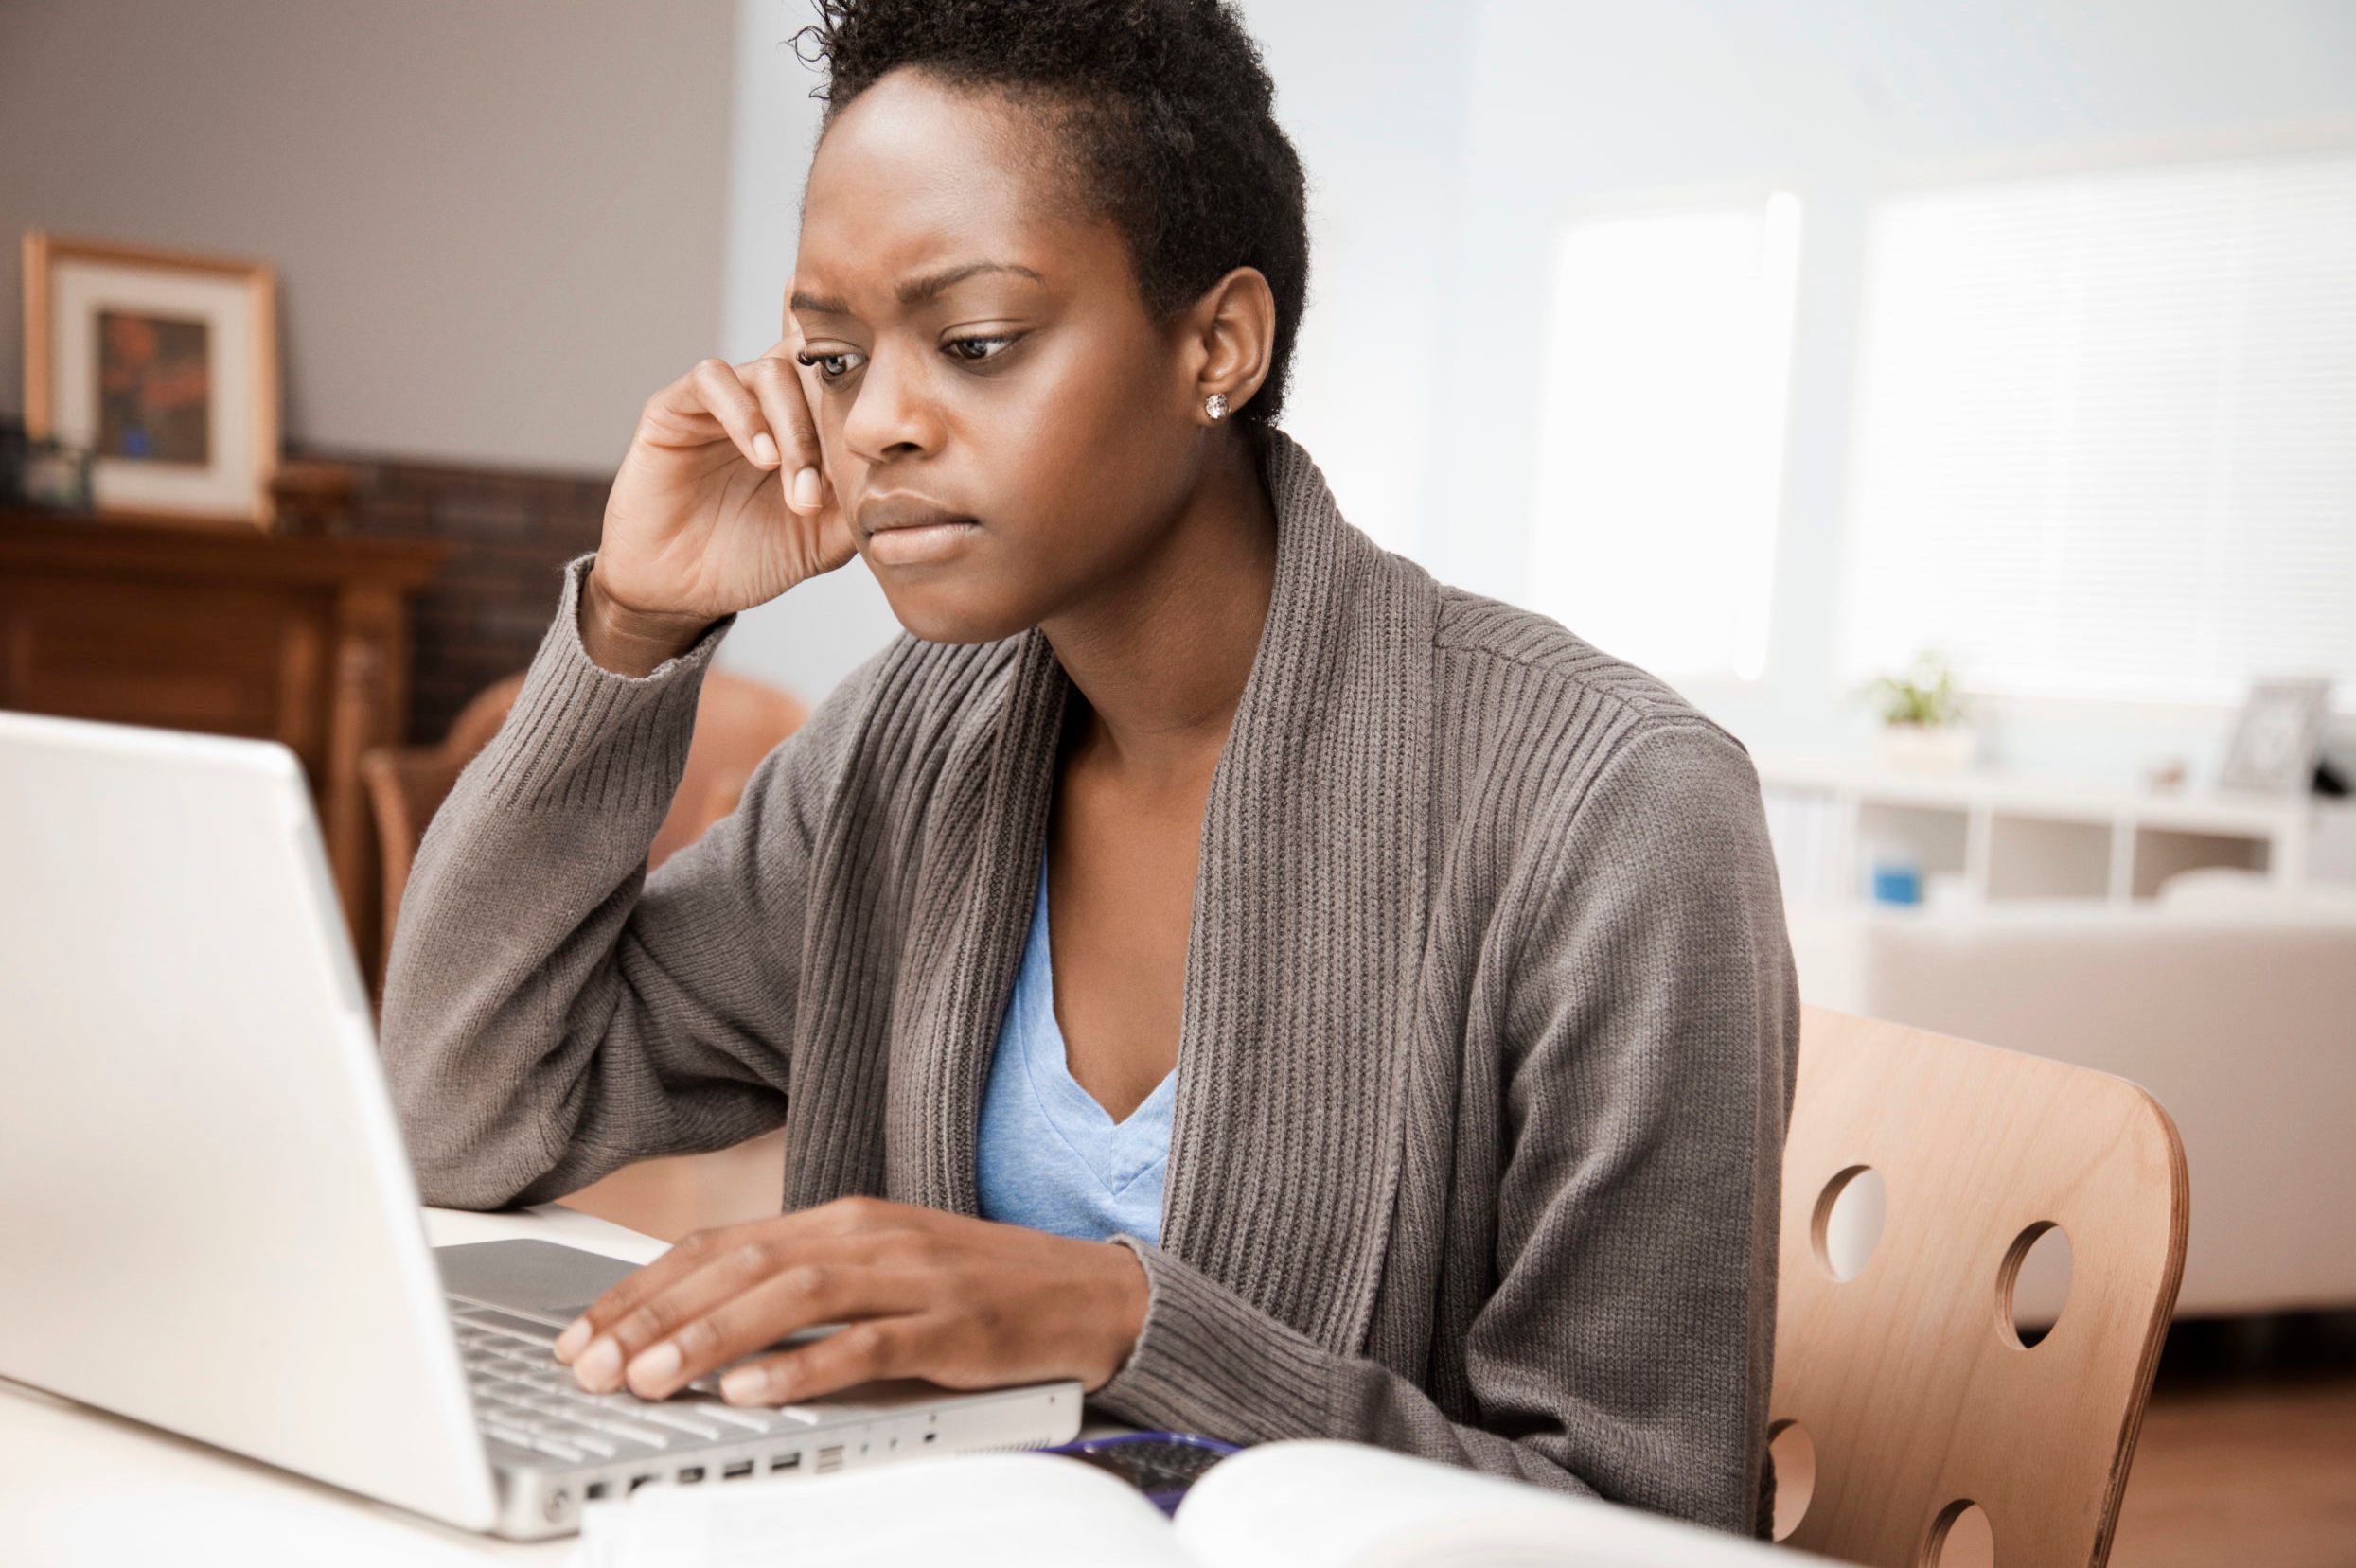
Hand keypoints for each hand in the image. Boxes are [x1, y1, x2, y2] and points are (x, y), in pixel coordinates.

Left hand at [548, 1197, 1150, 1407]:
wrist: (1093, 1294)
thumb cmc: (978, 1291)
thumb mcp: (881, 1273)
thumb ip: (802, 1287)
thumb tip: (699, 1326)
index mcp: (844, 1219)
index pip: (722, 1245)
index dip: (644, 1287)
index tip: (584, 1333)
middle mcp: (870, 1235)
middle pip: (742, 1265)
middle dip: (656, 1316)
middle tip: (593, 1364)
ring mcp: (913, 1276)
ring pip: (793, 1296)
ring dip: (713, 1337)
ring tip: (652, 1377)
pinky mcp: (953, 1325)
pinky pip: (868, 1343)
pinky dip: (804, 1367)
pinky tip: (753, 1391)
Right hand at [591, 337, 857, 635]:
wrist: (681, 591)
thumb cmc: (752, 558)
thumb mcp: (824, 539)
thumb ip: (861, 503)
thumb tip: (909, 479)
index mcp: (807, 426)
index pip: (844, 379)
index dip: (868, 397)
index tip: (883, 442)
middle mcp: (767, 404)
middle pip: (814, 369)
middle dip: (830, 425)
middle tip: (825, 489)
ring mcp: (724, 401)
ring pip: (771, 372)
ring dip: (793, 428)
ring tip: (796, 486)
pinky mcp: (676, 406)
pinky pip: (712, 378)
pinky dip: (743, 412)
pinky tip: (762, 458)